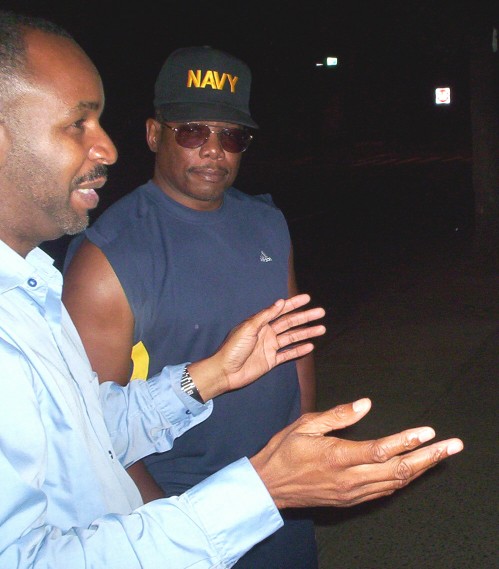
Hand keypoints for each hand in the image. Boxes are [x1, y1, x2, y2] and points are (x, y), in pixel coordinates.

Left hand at [188, 294, 325, 400]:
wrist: (226, 371)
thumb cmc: (233, 348)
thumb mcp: (249, 328)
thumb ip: (265, 316)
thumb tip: (280, 302)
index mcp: (260, 323)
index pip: (280, 310)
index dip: (294, 304)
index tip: (307, 298)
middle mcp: (267, 333)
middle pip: (290, 323)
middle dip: (305, 317)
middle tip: (321, 312)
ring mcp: (270, 347)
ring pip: (292, 337)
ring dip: (306, 333)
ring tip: (321, 328)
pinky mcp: (271, 361)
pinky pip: (288, 354)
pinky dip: (299, 350)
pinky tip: (310, 346)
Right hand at [250, 398, 463, 508]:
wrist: (269, 487)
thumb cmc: (284, 450)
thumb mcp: (305, 425)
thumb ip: (337, 415)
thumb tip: (366, 404)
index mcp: (336, 456)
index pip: (380, 450)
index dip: (406, 441)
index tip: (428, 431)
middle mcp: (348, 479)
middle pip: (397, 470)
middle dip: (429, 458)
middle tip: (453, 446)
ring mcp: (351, 493)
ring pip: (395, 483)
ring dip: (421, 469)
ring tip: (442, 456)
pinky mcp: (350, 500)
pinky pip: (384, 492)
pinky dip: (404, 481)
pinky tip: (415, 471)